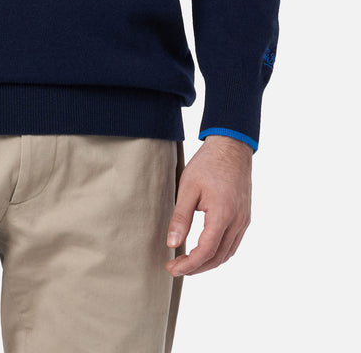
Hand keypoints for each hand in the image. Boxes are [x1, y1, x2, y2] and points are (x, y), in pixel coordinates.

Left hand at [165, 135, 251, 275]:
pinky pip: (233, 243)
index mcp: (222, 215)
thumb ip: (180, 218)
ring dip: (208, 263)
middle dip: (196, 268)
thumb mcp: (188, 188)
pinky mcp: (245, 217)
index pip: (206, 251)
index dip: (188, 265)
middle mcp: (237, 222)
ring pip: (227, 253)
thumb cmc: (207, 164)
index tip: (172, 269)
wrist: (231, 148)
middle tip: (176, 268)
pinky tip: (205, 251)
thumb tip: (172, 244)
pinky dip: (219, 253)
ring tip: (188, 263)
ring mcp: (243, 220)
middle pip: (218, 257)